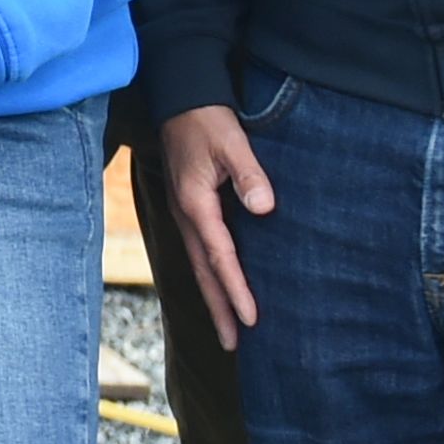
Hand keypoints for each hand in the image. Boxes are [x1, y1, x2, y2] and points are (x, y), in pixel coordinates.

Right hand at [156, 107, 271, 343]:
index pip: (219, 257)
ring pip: (199, 265)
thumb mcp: (231, 142)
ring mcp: (184, 213)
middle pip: (203, 272)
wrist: (179, 98)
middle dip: (219, 309)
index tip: (251, 319)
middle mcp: (185, 215)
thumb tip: (264, 208)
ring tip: (227, 328)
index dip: (236, 290)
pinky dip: (210, 275)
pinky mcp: (189, 208)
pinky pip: (199, 251)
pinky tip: (220, 286)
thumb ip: (249, 174)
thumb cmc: (207, 119)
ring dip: (213, 297)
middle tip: (233, 345)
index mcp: (195, 204)